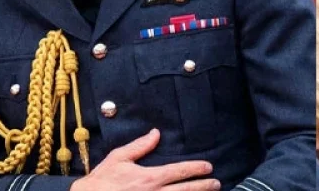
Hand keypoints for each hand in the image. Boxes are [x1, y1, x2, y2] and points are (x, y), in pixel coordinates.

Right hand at [69, 129, 218, 190]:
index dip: (196, 168)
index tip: (208, 167)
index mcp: (149, 177)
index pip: (179, 171)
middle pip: (186, 190)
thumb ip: (139, 146)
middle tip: (216, 183)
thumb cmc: (102, 180)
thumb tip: (155, 133)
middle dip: (204, 186)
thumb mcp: (118, 158)